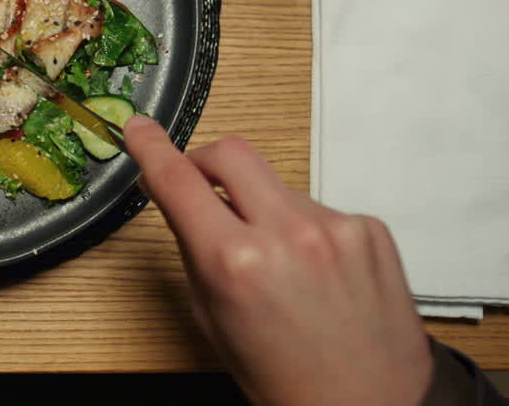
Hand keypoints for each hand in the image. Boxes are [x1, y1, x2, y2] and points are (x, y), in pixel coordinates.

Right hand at [124, 116, 431, 405]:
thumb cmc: (288, 380)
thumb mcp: (213, 320)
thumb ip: (195, 251)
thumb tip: (181, 199)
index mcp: (236, 263)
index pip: (177, 181)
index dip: (151, 147)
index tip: (139, 128)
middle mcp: (289, 234)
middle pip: (231, 152)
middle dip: (206, 161)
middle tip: (200, 186)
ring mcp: (336, 227)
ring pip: (276, 186)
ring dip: (263, 209)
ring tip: (279, 266)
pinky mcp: (369, 229)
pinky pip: (318, 209)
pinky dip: (305, 231)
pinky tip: (315, 274)